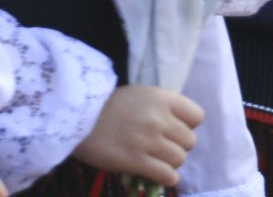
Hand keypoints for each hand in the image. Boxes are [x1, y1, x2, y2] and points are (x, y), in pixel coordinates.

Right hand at [74, 85, 203, 186]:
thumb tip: (181, 126)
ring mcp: (147, 140)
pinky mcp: (135, 161)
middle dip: (178, 146)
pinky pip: (167, 175)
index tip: (175, 129)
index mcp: (163, 98)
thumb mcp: (140, 95)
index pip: (197, 116)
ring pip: (179, 159)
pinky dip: (166, 177)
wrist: (75, 117)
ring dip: (170, 163)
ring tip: (157, 160)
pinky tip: (157, 174)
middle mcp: (159, 118)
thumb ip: (162, 107)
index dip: (188, 125)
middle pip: (189, 141)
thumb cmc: (107, 105)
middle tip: (162, 147)